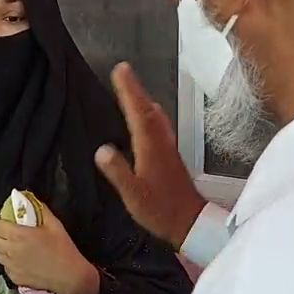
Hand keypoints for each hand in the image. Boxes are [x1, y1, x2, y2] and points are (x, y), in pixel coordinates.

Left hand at [0, 214, 97, 293]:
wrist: (69, 276)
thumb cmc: (63, 248)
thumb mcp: (54, 224)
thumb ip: (39, 210)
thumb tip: (29, 200)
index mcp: (17, 235)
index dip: (0, 221)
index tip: (7, 221)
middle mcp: (10, 250)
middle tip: (7, 233)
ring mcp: (10, 266)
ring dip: (1, 248)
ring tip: (13, 246)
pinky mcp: (14, 278)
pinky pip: (4, 266)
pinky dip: (9, 262)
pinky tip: (21, 260)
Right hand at [94, 63, 205, 248]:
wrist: (191, 223)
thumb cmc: (160, 210)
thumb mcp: (133, 195)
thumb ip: (118, 172)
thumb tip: (102, 149)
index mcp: (150, 148)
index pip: (138, 113)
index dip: (129, 90)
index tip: (120, 69)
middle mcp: (161, 142)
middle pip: (148, 109)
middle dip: (135, 89)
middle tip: (123, 71)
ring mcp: (168, 149)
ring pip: (156, 117)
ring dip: (144, 100)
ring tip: (132, 89)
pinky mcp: (170, 156)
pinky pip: (159, 126)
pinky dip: (150, 114)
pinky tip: (147, 117)